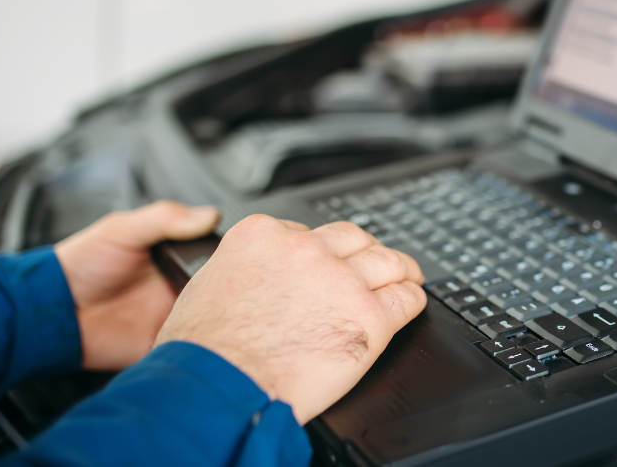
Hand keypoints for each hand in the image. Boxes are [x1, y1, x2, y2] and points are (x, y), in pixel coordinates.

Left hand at [54, 201, 220, 370]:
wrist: (52, 311)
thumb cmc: (80, 266)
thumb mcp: (121, 229)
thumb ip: (165, 218)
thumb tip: (209, 215)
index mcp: (173, 257)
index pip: (216, 256)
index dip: (231, 256)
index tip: (242, 255)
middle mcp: (178, 287)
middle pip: (220, 289)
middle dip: (231, 289)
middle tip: (230, 286)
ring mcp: (172, 316)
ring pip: (212, 319)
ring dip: (220, 317)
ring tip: (221, 311)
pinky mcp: (162, 343)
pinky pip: (190, 347)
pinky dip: (200, 345)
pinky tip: (202, 334)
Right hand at [154, 215, 425, 423]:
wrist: (218, 386)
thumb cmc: (204, 350)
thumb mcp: (209, 285)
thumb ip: (244, 270)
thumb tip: (259, 279)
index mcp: (263, 235)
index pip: (308, 230)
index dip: (321, 251)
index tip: (328, 263)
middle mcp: (305, 249)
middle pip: (353, 239)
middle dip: (364, 252)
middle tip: (374, 264)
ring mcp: (341, 281)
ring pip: (387, 262)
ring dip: (399, 269)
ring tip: (407, 276)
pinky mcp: (368, 317)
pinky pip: (405, 300)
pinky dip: (412, 300)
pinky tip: (411, 302)